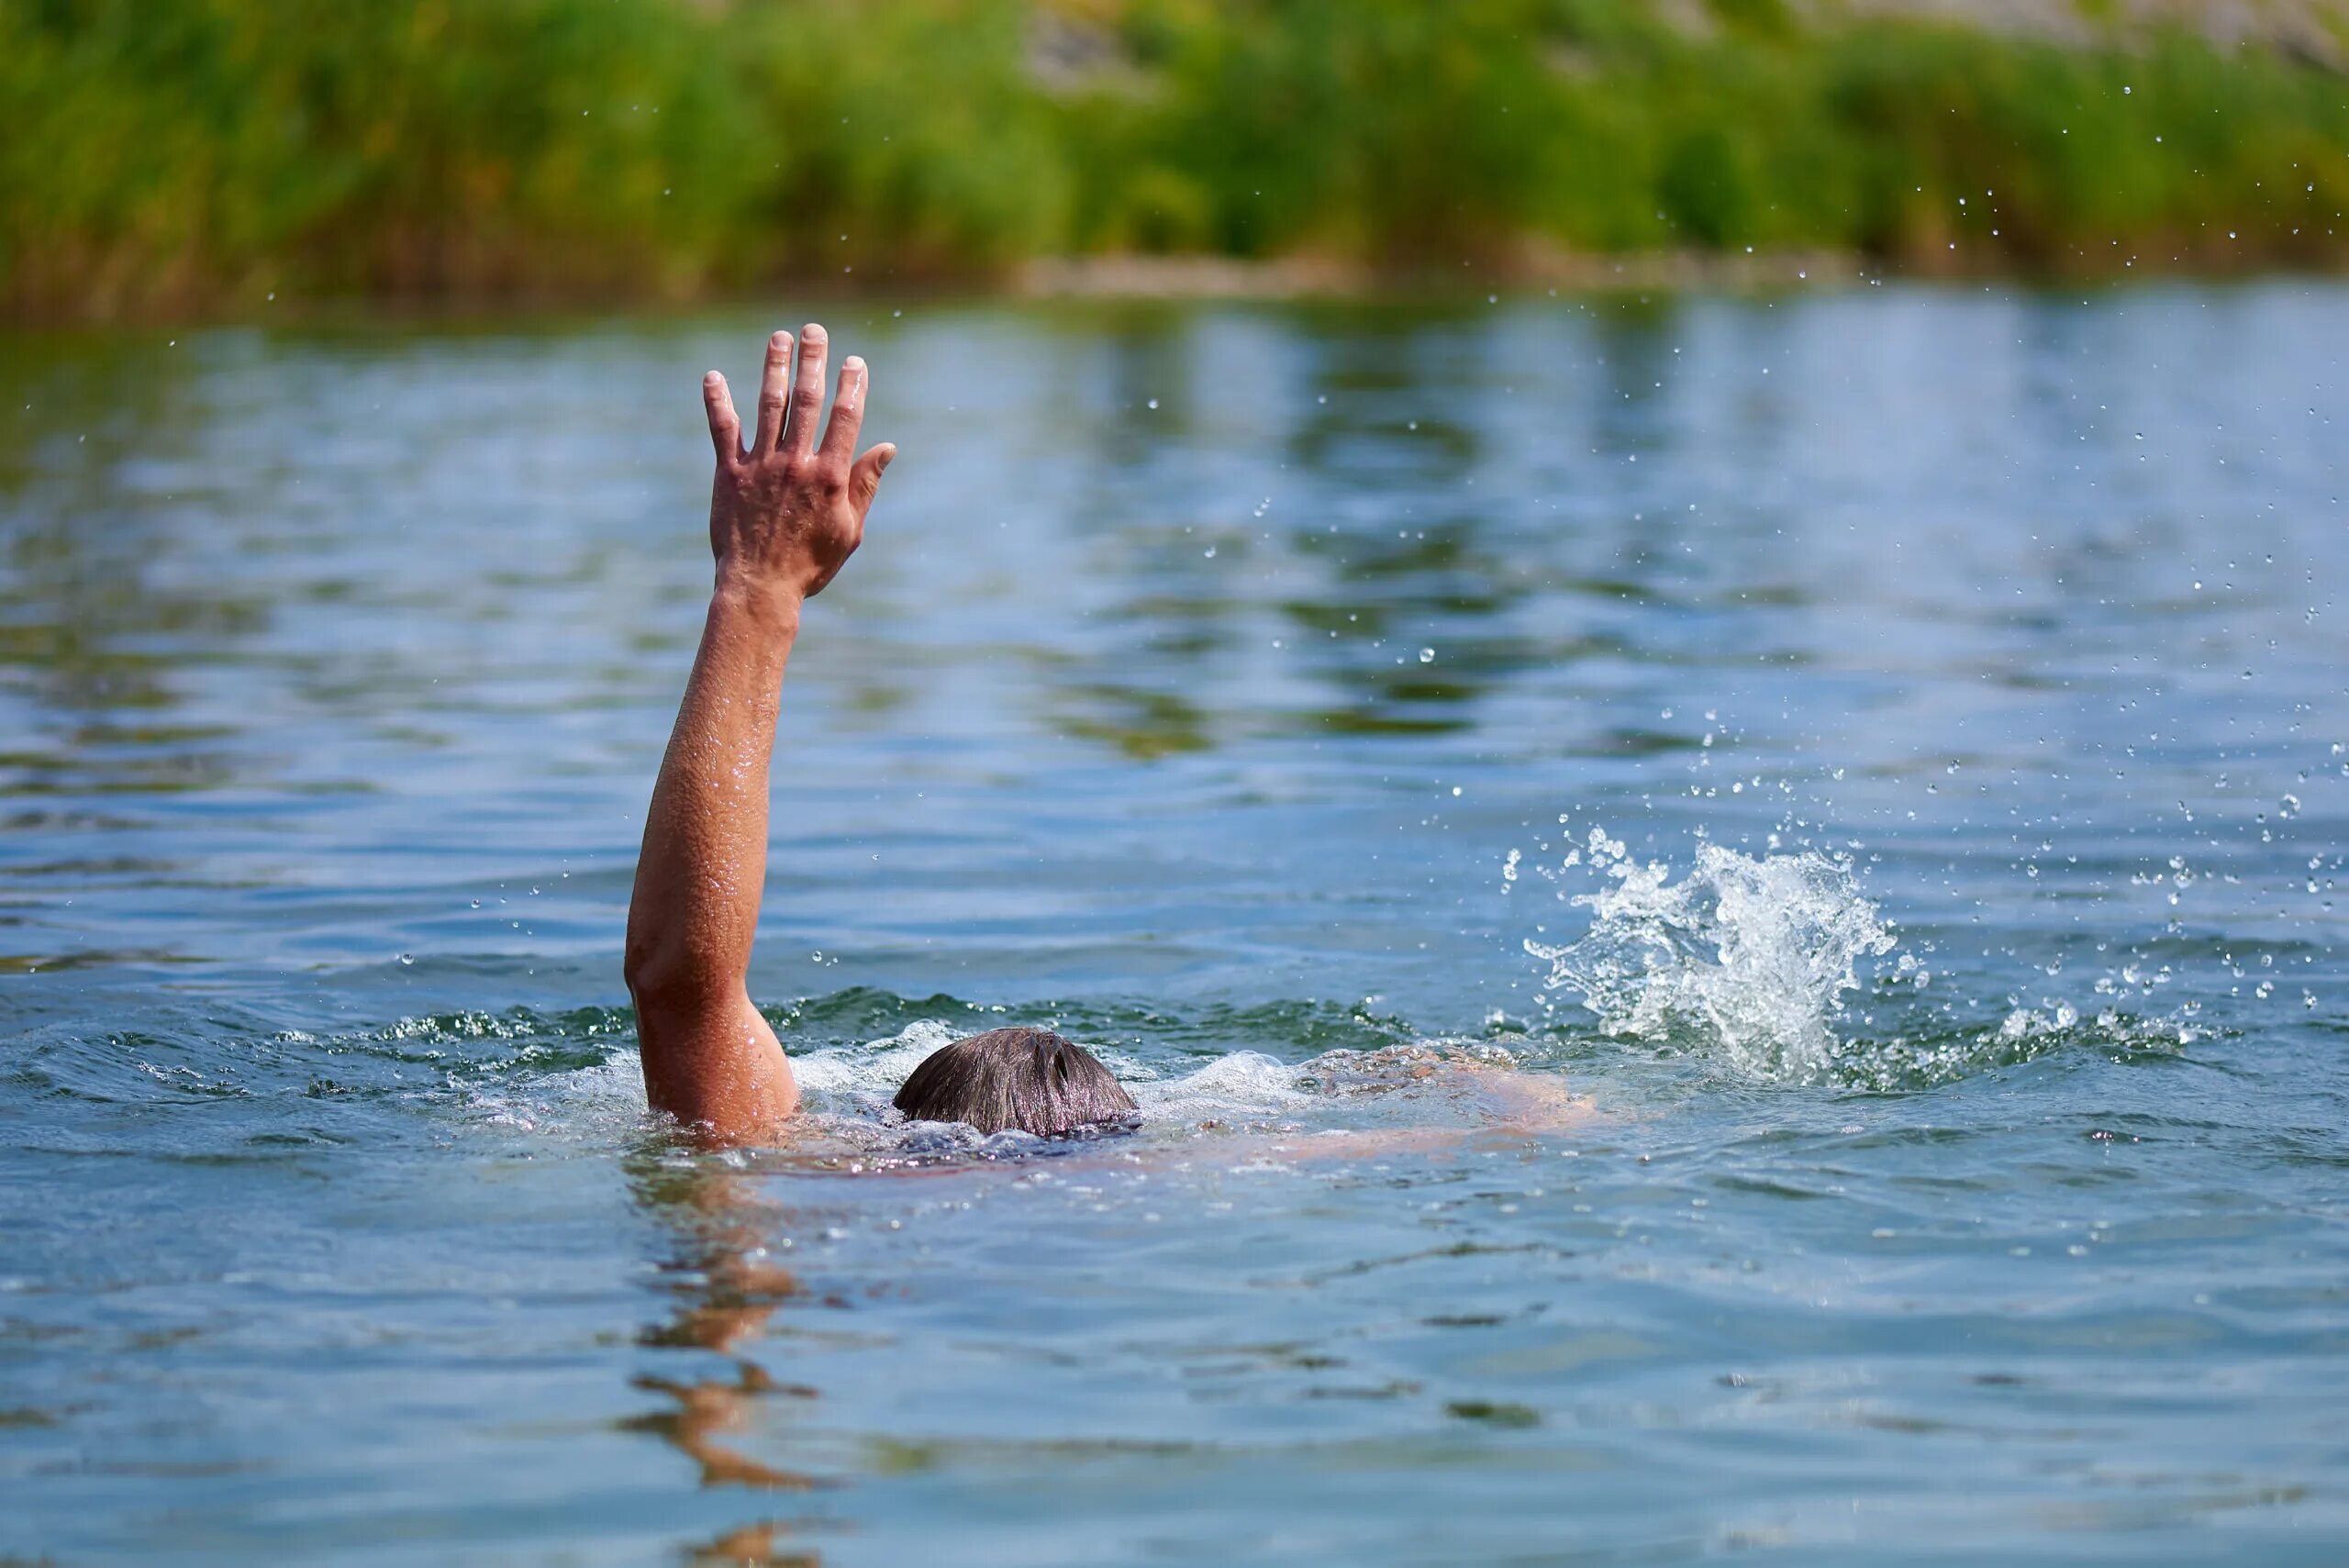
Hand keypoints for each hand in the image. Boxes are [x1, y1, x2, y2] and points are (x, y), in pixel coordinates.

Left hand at [701, 323, 894, 600]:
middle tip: (814, 331)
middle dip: (813, 361)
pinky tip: (711, 375)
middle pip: (807, 401)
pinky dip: (717, 401)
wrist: (760, 587)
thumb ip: (865, 485)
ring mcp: (761, 466)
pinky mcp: (729, 474)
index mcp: (830, 477)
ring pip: (770, 405)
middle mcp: (796, 464)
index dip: (852, 386)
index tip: (855, 362)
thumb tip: (886, 447)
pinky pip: (723, 430)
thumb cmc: (810, 565)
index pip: (845, 419)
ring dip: (774, 368)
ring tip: (778, 338)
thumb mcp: (849, 530)